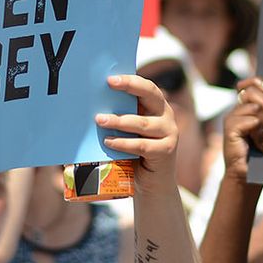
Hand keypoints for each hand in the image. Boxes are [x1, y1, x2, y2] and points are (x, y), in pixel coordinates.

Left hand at [96, 74, 179, 193]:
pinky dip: (123, 143)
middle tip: (109, 84)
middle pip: (151, 95)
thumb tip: (93, 107)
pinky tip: (108, 142)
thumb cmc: (136, 153)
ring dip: (118, 121)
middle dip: (130, 87)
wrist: (154, 184)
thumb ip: (121, 117)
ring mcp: (169, 133)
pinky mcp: (166, 151)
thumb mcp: (129, 132)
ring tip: (100, 120)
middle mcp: (167, 116)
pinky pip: (142, 145)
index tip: (111, 79)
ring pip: (142, 123)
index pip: (147, 87)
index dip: (131, 80)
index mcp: (158, 107)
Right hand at [221, 77, 262, 182]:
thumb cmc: (262, 153)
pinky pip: (252, 121)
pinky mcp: (229, 129)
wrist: (249, 177)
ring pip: (256, 108)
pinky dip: (260, 135)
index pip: (249, 84)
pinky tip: (262, 147)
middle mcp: (236, 111)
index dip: (258, 81)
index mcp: (245, 108)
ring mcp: (231, 119)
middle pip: (254, 93)